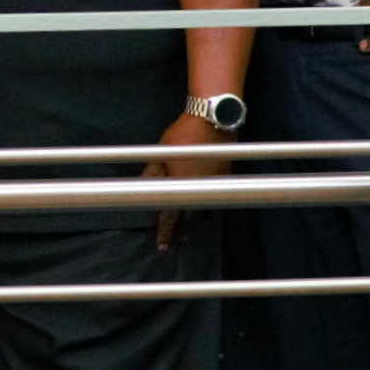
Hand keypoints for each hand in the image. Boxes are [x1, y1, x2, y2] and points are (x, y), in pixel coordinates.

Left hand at [140, 108, 234, 248]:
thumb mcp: (160, 154)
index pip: (170, 217)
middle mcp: (201, 191)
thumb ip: (152, 174)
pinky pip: (214, 197)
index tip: (162, 247)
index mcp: (181, 187)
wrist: (214, 121)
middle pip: (189, 218)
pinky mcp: (225, 176)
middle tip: (177, 242)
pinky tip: (205, 207)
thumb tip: (143, 189)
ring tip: (191, 230)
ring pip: (204, 209)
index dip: (164, 233)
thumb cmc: (183, 136)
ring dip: (196, 220)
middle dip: (182, 231)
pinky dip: (207, 203)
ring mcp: (215, 185)